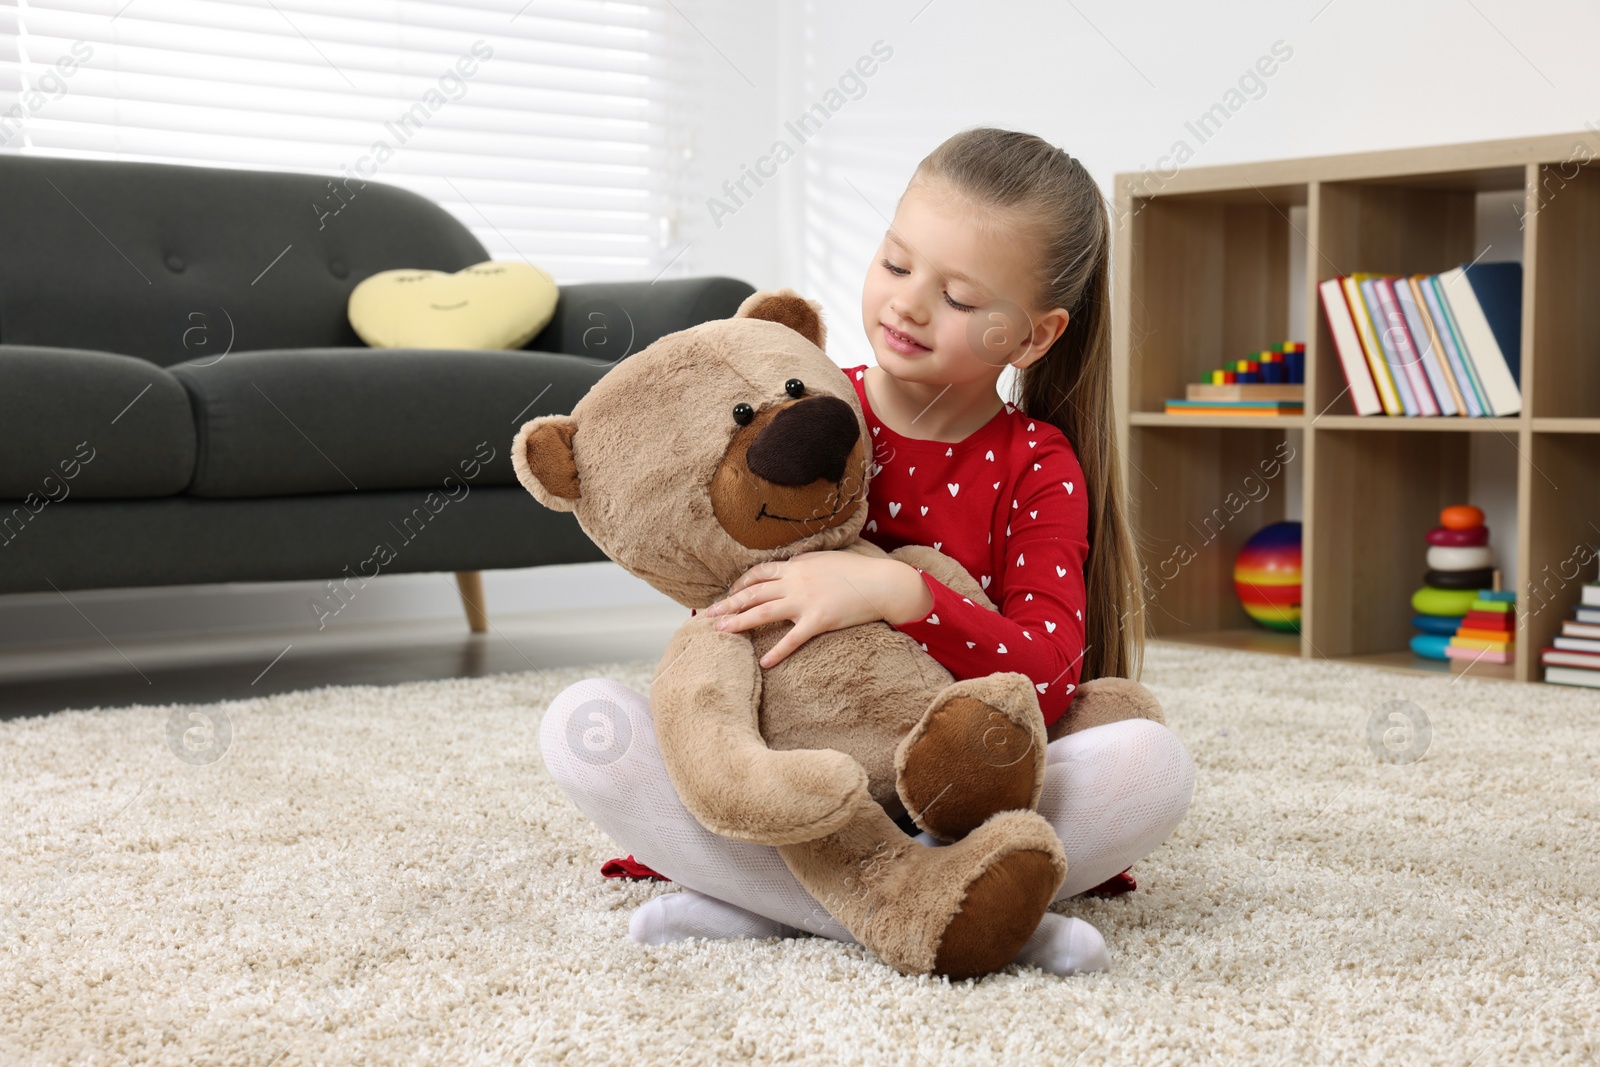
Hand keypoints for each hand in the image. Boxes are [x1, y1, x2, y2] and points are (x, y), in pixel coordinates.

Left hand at [706, 551, 932, 668]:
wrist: (883, 583)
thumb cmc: (858, 571)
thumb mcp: (826, 559)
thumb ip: (804, 564)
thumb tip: (791, 567)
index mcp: (797, 565)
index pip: (759, 572)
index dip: (740, 583)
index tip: (729, 592)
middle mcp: (795, 581)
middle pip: (753, 592)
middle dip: (728, 603)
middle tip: (707, 613)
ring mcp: (805, 601)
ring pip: (762, 612)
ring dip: (738, 622)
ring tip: (720, 630)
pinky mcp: (818, 621)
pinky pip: (792, 639)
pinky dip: (777, 652)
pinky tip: (763, 662)